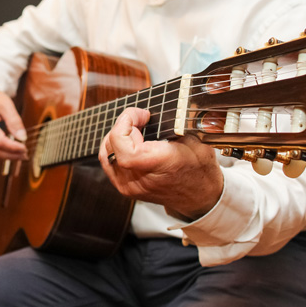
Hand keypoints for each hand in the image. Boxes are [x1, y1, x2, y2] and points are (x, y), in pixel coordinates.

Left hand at [99, 107, 223, 219]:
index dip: (125, 123)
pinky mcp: (124, 188)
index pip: (123, 145)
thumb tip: (156, 109)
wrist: (199, 198)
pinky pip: (108, 162)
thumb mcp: (196, 139)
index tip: (142, 115)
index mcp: (158, 165)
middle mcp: (139, 179)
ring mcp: (129, 186)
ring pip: (106, 152)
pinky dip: (115, 147)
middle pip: (112, 145)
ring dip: (118, 135)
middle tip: (143, 120)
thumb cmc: (199, 169)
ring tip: (137, 130)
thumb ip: (173, 123)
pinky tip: (131, 141)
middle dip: (124, 125)